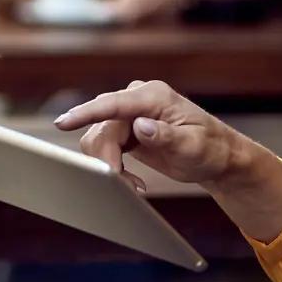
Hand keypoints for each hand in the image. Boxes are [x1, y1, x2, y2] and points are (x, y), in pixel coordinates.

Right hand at [55, 79, 281, 240]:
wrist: (217, 157)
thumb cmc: (210, 149)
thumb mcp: (192, 146)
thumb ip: (166, 136)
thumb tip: (140, 126)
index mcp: (154, 96)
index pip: (113, 103)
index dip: (86, 112)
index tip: (63, 123)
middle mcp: (138, 100)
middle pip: (102, 125)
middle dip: (106, 158)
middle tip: (123, 184)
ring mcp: (130, 113)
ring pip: (98, 137)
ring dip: (109, 164)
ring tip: (134, 185)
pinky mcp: (127, 129)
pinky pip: (105, 146)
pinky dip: (113, 166)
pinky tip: (132, 181)